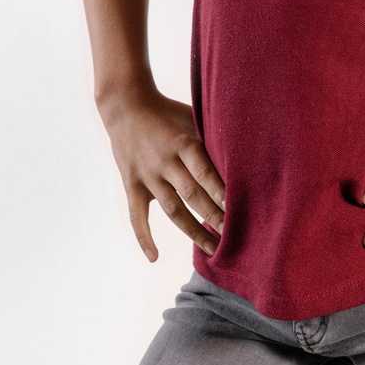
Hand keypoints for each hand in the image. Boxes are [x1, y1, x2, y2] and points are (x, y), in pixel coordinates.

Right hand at [100, 84, 225, 262]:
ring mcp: (147, 176)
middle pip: (193, 194)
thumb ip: (209, 137)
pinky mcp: (132, 184)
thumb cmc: (167, 112)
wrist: (125, 106)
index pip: (205, 172)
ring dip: (193, 231)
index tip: (239, 209)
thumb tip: (239, 155)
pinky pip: (137, 216)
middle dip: (214, 216)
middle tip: (235, 235)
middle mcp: (165, 162)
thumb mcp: (191, 116)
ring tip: (213, 249)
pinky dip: (144, 238)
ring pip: (173, 209)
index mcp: (183, 143)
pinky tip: (154, 258)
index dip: (220, 191)